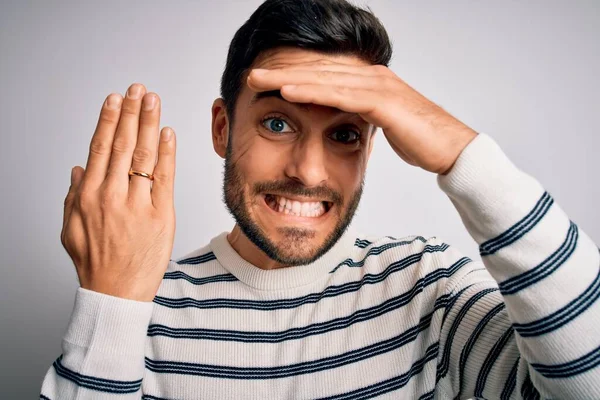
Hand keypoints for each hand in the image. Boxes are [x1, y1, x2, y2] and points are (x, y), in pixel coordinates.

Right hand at [61, 83, 175, 301]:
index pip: (100, 148)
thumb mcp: (71, 229)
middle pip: (122, 145)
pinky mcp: (161, 216)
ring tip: (152, 101)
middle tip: (138, 90)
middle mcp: (112, 196)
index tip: (115, 100)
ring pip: (144, 156)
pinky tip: (168, 133)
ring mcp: (137, 205)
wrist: (116, 293)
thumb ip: (73, 196)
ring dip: (149, 125)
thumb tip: (79, 168)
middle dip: (131, 114)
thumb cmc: (95, 263)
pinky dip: (167, 154)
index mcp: (89, 196)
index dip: (109, 120)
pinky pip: (165, 178)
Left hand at [247, 61, 477, 174]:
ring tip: (258, 79)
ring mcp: (376, 85)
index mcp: (370, 82)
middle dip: (282, 72)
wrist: (452, 149)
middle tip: (251, 75)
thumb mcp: (384, 126)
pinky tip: (286, 92)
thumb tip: (349, 124)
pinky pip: (338, 95)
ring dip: (287, 77)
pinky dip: (310, 92)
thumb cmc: (420, 141)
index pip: (324, 77)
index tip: (266, 83)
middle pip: (317, 71)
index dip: (293, 77)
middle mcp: (371, 77)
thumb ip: (364, 119)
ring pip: (323, 78)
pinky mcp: (381, 101)